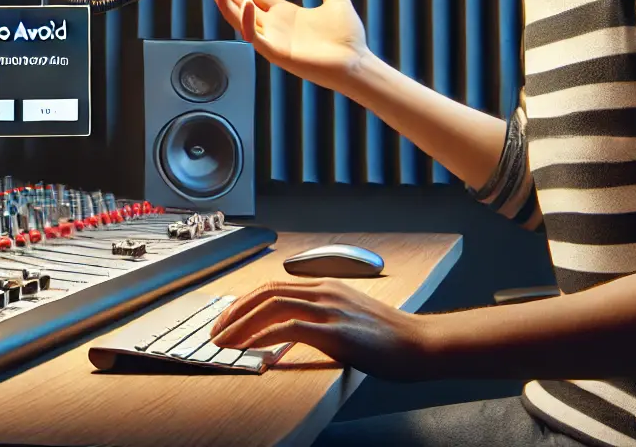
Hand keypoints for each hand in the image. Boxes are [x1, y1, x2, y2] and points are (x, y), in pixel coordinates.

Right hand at [195, 0, 369, 94]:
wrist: (357, 62)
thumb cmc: (347, 36)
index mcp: (283, 14)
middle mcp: (273, 27)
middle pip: (237, 4)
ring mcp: (272, 40)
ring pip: (239, 19)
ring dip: (225, 1)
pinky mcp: (277, 53)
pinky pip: (254, 36)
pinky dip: (247, 20)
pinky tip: (245, 1)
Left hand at [210, 279, 434, 380]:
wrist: (419, 344)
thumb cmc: (387, 337)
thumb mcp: (348, 317)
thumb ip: (321, 316)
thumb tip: (291, 329)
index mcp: (325, 286)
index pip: (273, 287)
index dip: (244, 303)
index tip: (227, 320)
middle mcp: (324, 291)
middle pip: (265, 293)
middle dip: (234, 312)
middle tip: (215, 333)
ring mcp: (330, 309)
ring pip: (272, 306)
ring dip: (241, 324)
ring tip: (224, 342)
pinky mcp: (336, 332)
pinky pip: (289, 328)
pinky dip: (263, 336)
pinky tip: (250, 348)